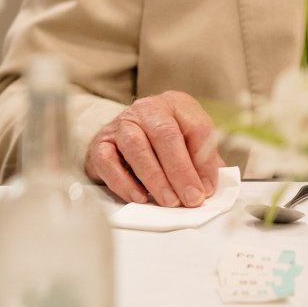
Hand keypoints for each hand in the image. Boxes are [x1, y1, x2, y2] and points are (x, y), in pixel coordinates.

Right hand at [84, 91, 224, 205]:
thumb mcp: (190, 146)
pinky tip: (139, 197)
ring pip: (135, 146)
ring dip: (154, 177)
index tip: (208, 189)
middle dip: (180, 170)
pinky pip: (107, 161)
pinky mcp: (99, 143)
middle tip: (191, 199)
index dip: (205, 161)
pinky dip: (123, 182)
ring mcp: (119, 124)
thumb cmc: (165, 146)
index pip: (197, 128)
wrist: (123, 141)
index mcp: (176, 105)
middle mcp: (146, 109)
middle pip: (164, 134)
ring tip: (169, 201)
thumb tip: (206, 187)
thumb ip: (201, 163)